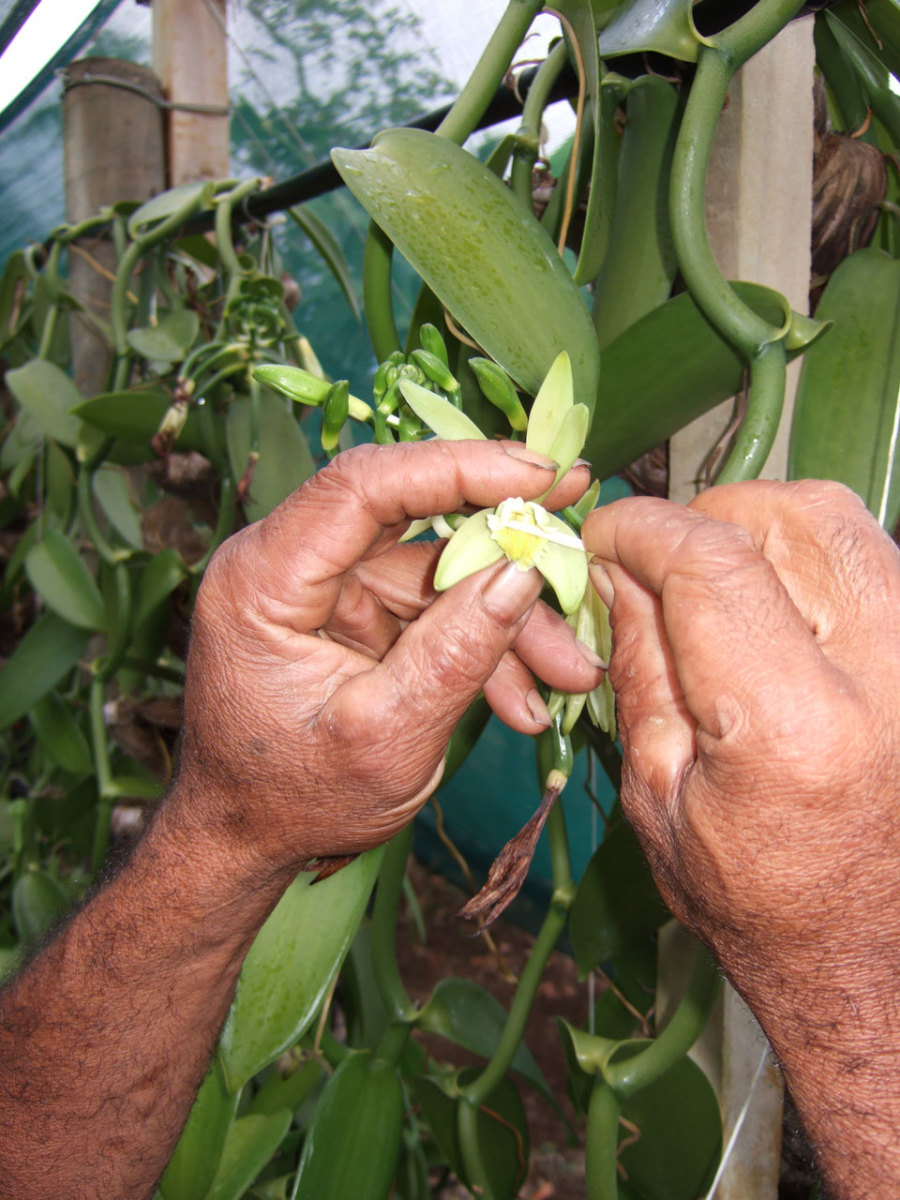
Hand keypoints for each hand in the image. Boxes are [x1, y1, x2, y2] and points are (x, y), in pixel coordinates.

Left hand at [170, 440, 601, 874]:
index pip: (364, 485)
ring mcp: (323, 587)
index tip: (542, 474)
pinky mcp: (350, 613)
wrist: (247, 841)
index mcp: (265, 579)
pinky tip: (523, 697)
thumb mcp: (386, 739)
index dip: (458, 468)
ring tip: (568, 673)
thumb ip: (456, 654)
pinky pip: (429, 608)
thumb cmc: (295, 800)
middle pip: (410, 516)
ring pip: (435, 570)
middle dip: (503, 546)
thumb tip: (523, 574)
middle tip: (580, 553)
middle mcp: (287, 563)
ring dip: (504, 620)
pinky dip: (478, 645)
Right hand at [584, 479, 899, 1192]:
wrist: (866, 957)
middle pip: (788, 517)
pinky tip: (773, 611)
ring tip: (717, 585)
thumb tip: (616, 568)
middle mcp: (886, 676)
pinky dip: (808, 558)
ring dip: (762, 532)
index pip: (712, 563)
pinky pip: (871, 557)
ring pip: (839, 521)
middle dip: (706, 520)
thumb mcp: (656, 791)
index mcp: (794, 728)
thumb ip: (637, 663)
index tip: (606, 537)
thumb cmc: (753, 898)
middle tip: (663, 564)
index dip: (643, 529)